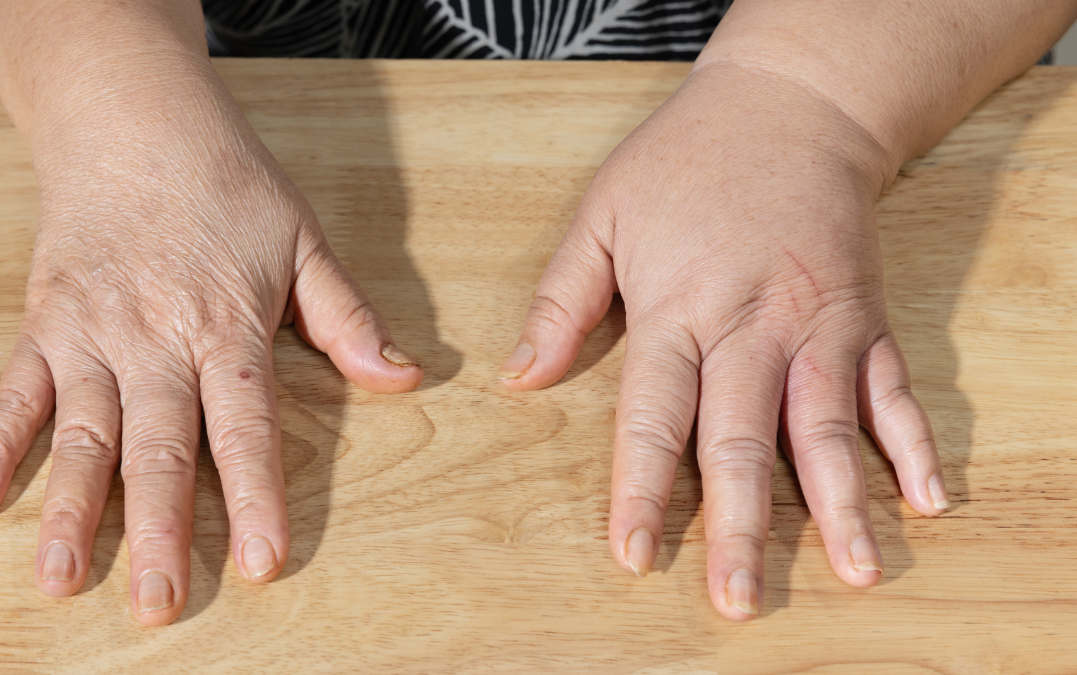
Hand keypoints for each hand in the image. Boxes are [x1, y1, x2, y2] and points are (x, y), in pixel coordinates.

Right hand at [0, 101, 421, 625]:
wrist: (134, 117)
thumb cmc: (228, 181)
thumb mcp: (304, 241)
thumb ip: (346, 316)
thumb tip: (403, 376)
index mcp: (225, 326)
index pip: (245, 427)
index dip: (257, 496)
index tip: (262, 562)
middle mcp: (155, 340)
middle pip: (160, 448)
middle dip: (161, 530)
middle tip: (158, 602)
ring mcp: (93, 335)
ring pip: (83, 434)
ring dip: (71, 510)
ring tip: (61, 580)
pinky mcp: (45, 323)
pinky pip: (17, 392)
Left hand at [499, 64, 947, 619]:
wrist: (790, 104)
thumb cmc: (683, 161)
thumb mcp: (601, 213)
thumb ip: (561, 300)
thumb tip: (520, 377)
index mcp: (679, 308)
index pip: (656, 418)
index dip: (644, 491)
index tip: (636, 556)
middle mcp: (752, 327)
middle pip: (745, 440)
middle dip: (742, 525)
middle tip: (740, 600)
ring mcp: (818, 325)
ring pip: (826, 427)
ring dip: (839, 504)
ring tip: (852, 572)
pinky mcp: (864, 316)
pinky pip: (892, 388)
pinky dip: (911, 444)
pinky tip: (923, 499)